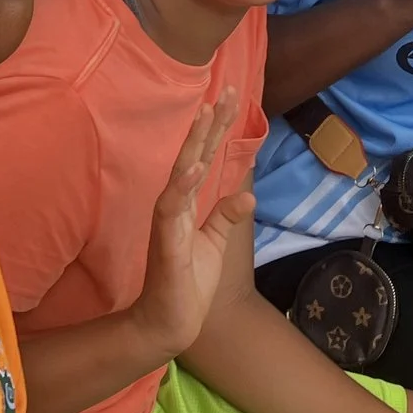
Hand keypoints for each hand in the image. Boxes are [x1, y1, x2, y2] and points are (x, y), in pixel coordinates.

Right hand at [129, 92, 252, 357]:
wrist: (170, 323)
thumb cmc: (190, 282)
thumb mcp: (216, 242)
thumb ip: (226, 215)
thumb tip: (247, 191)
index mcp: (188, 202)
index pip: (205, 157)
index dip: (217, 127)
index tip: (231, 95)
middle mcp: (175, 204)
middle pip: (194, 155)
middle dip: (210, 123)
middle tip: (226, 89)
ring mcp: (168, 221)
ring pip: (180, 173)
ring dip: (193, 144)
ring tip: (205, 114)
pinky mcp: (166, 242)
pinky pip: (171, 209)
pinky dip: (181, 186)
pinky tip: (192, 166)